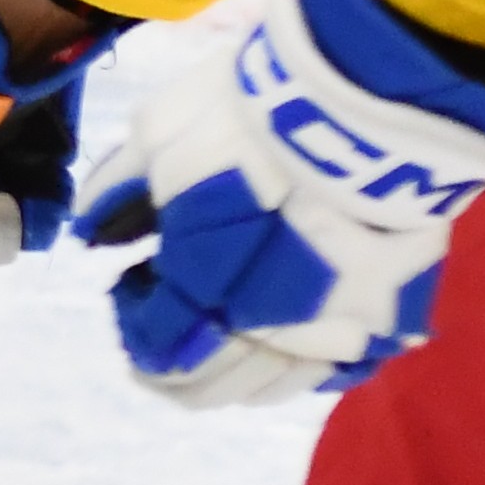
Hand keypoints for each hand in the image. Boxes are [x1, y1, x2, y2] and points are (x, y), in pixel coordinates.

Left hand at [69, 0, 484, 404]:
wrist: (365, 98)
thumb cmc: (247, 114)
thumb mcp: (159, 137)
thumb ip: (119, 195)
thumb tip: (94, 237)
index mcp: (202, 290)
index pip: (157, 342)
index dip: (135, 321)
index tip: (132, 289)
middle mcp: (267, 329)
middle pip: (209, 382)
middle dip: (173, 365)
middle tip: (163, 336)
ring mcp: (335, 331)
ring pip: (272, 386)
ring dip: (234, 374)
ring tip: (221, 342)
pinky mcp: (390, 318)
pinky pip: (336, 370)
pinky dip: (301, 365)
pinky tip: (285, 345)